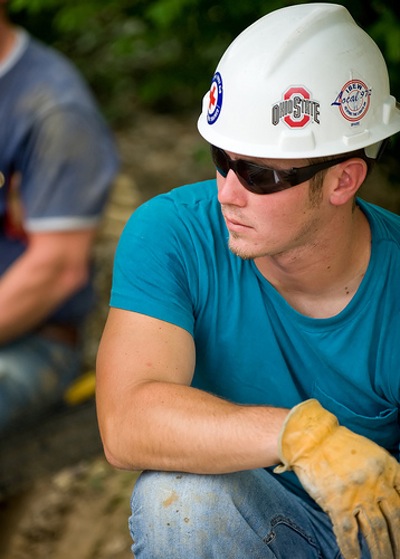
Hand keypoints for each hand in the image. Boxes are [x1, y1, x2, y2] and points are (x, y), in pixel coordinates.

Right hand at [274, 399, 399, 558]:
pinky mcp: (337, 503)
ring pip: (376, 531)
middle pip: (395, 520)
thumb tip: (393, 501)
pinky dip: (353, 551)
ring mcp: (357, 495)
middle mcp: (375, 484)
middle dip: (399, 542)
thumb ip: (386, 476)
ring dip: (382, 551)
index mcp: (387, 469)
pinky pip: (348, 534)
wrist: (311, 439)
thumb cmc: (340, 446)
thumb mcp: (372, 455)